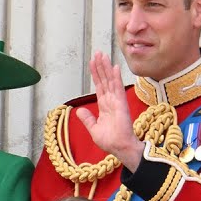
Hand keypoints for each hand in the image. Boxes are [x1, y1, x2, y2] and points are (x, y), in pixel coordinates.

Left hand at [75, 52, 144, 170]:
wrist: (120, 147)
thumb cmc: (110, 141)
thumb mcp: (94, 129)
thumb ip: (87, 119)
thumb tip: (79, 110)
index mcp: (104, 106)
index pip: (99, 86)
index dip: (96, 74)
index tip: (93, 63)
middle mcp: (110, 101)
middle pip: (104, 80)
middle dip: (100, 67)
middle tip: (97, 53)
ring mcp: (116, 101)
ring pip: (110, 81)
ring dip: (105, 68)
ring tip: (102, 55)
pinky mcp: (121, 103)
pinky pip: (117, 88)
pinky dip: (115, 77)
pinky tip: (114, 67)